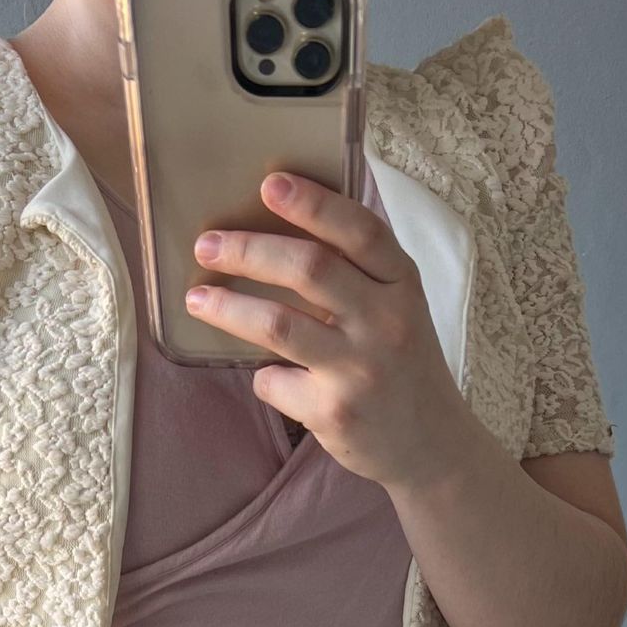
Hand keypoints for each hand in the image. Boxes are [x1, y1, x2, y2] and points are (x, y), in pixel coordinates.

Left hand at [183, 172, 475, 488]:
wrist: (430, 442)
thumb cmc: (400, 364)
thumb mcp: (397, 308)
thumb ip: (356, 274)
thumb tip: (278, 234)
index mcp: (402, 283)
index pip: (359, 231)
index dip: (313, 204)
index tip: (269, 183)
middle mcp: (386, 320)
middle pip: (309, 269)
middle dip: (249, 251)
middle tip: (206, 244)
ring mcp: (360, 367)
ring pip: (278, 325)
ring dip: (229, 308)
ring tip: (196, 298)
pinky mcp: (335, 411)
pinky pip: (275, 383)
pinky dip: (265, 379)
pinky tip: (275, 379)